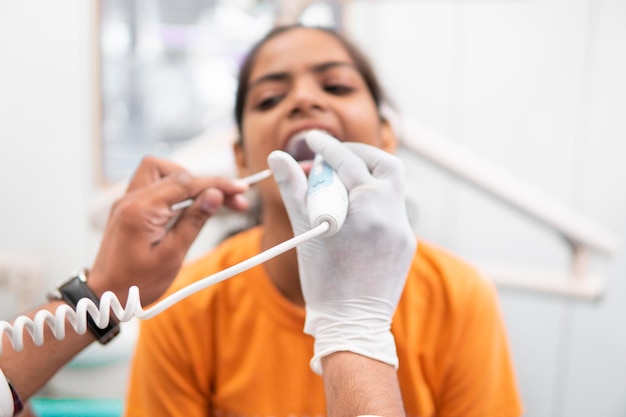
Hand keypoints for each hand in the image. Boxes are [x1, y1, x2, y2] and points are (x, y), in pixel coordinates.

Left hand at [88, 156, 248, 304]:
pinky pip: (155, 186)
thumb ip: (194, 221)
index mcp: (141, 210)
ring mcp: (128, 201)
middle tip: (231, 200)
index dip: (217, 184)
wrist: (105, 296)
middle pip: (174, 171)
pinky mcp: (130, 207)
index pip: (186, 183)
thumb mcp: (172, 255)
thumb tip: (214, 194)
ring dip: (187, 181)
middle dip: (205, 182)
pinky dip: (175, 190)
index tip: (240, 189)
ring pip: (161, 171)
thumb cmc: (136, 283)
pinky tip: (189, 207)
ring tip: (207, 202)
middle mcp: (131, 198)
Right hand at [268, 132, 415, 373]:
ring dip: (369, 178)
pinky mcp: (406, 244)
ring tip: (341, 185)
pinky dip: (374, 201)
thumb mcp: (307, 231)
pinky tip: (353, 211)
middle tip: (334, 158)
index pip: (349, 163)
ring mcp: (404, 230)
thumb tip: (278, 157)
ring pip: (393, 187)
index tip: (312, 140)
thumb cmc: (324, 281)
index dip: (328, 147)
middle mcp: (393, 216)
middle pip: (385, 165)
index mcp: (368, 210)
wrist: (352, 324)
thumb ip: (294, 189)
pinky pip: (393, 210)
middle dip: (359, 155)